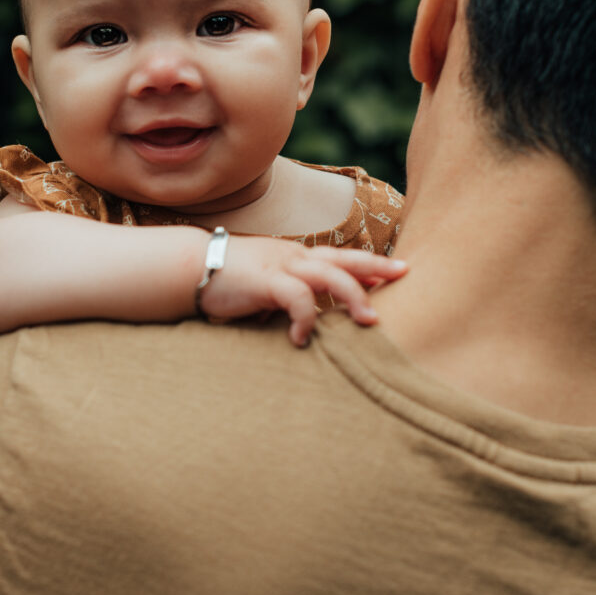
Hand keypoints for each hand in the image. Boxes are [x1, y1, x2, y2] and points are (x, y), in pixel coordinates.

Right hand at [197, 236, 407, 345]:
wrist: (192, 266)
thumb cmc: (228, 279)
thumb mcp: (267, 283)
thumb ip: (290, 293)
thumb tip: (310, 316)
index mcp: (296, 256)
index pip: (340, 257)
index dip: (368, 266)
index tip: (394, 274)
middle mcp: (293, 256)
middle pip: (344, 259)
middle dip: (375, 268)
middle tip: (404, 275)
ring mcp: (280, 266)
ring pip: (328, 275)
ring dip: (353, 296)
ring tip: (370, 321)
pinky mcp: (265, 281)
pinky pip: (296, 297)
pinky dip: (305, 318)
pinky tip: (302, 339)